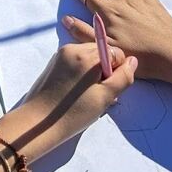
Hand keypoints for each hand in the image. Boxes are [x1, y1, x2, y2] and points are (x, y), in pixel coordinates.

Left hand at [0, 43, 137, 162]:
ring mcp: (60, 55)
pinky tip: (77, 93)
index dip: (117, 71)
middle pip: (101, 52)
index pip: (115, 53)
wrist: (38, 123)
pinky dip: (81, 74)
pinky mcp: (53, 64)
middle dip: (105, 71)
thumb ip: (123, 77)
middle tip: (99, 95)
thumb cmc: (73, 113)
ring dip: (93, 74)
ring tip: (88, 96)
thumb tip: (133, 61)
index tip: (109, 89)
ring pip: (88, 58)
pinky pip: (75, 62)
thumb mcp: (105, 97)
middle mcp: (71, 49)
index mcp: (85, 54)